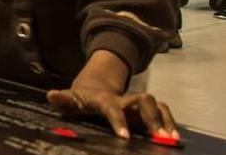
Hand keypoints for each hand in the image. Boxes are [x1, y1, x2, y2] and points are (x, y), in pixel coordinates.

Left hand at [47, 87, 178, 140]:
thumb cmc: (82, 97)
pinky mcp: (145, 111)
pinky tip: (174, 139)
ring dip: (165, 120)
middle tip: (159, 138)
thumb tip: (51, 96)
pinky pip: (162, 112)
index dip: (119, 121)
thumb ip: (63, 99)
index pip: (113, 108)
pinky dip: (170, 122)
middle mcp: (124, 99)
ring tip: (171, 140)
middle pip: (143, 101)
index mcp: (104, 99)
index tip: (124, 137)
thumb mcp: (71, 98)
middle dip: (152, 118)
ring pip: (156, 104)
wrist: (95, 87)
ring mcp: (136, 104)